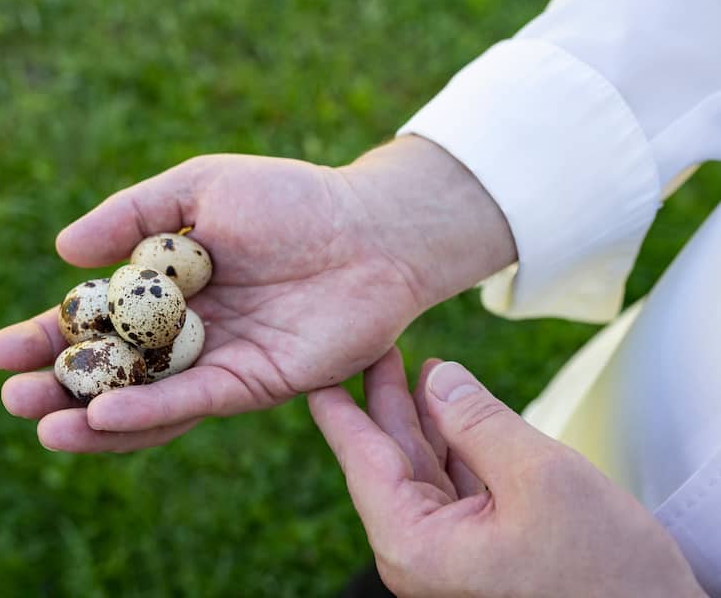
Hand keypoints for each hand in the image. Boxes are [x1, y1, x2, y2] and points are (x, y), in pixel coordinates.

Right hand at [0, 137, 514, 451]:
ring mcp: (220, 362)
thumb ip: (133, 215)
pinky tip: (103, 416)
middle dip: (61, 386)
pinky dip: (149, 412)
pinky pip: (194, 402)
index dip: (49, 335)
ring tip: (43, 427)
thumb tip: (63, 250)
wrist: (371, 230)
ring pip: (148, 400)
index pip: (98, 320)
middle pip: (115, 369)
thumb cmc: (291, 199)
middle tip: (12, 397)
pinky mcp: (255, 384)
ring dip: (94, 417)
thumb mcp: (200, 187)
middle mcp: (189, 332)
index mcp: (170, 287)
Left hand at [309, 349, 705, 597]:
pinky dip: (455, 444)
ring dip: (425, 418)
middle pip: (390, 461)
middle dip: (387, 402)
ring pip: (424, 469)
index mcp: (414, 543)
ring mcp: (448, 553)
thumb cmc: (603, 566)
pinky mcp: (478, 549)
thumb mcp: (538, 475)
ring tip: (419, 367)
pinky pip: (453, 484)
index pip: (362, 461)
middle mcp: (420, 552)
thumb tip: (438, 377)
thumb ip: (479, 421)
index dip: (340, 411)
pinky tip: (454, 409)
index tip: (315, 375)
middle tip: (378, 350)